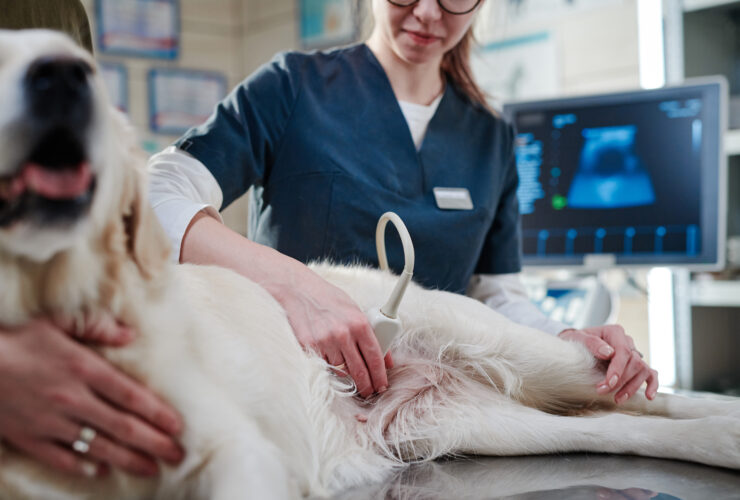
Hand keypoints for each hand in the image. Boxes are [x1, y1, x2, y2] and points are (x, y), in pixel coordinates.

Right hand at [0, 319, 184, 476]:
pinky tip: (101, 471)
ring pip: (98, 446)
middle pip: (122, 426)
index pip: (131, 396)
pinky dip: (83, 466)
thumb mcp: (58, 321)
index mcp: (84, 369)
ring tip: (152, 468)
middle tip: (177, 455)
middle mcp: (72, 399)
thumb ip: (97, 326)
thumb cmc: (16, 338)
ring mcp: (50, 422)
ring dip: (128, 459)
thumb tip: (130, 334)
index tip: (178, 426)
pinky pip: (60, 458)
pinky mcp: (28, 438)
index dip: (158, 413)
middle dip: (154, 443)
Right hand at [179, 213, 392, 397]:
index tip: (382, 385)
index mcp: (359, 322)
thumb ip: (371, 332)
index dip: (380, 375)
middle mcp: (343, 334)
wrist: (296, 290)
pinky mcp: (308, 347)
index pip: (375, 356)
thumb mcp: (354, 309)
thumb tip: (386, 357)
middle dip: (366, 385)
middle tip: (369, 392)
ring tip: (351, 378)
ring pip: (340, 371)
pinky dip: (327, 368)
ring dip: (346, 377)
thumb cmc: (327, 299)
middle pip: (359, 370)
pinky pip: (322, 366)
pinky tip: (330, 365)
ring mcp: (324, 342)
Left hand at [558, 324, 657, 403]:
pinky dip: (652, 385)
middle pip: (634, 362)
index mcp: (614, 332)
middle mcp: (627, 341)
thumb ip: (592, 343)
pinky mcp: (636, 365)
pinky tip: (648, 396)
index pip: (623, 351)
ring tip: (617, 399)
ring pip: (643, 370)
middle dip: (620, 381)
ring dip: (632, 387)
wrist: (577, 344)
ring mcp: (633, 353)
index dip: (618, 369)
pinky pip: (650, 373)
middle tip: (602, 392)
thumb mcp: (577, 337)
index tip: (608, 383)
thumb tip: (608, 353)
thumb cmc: (577, 340)